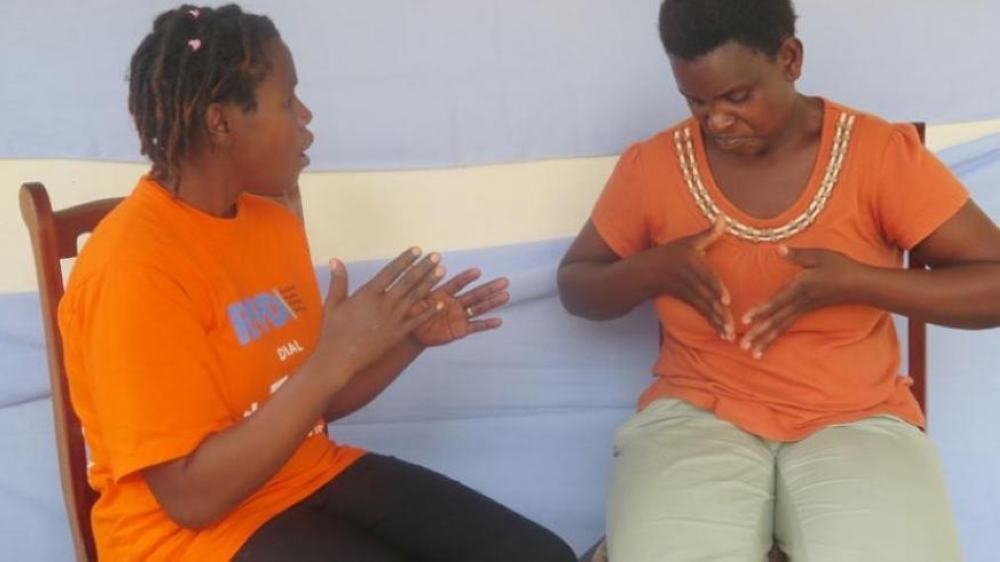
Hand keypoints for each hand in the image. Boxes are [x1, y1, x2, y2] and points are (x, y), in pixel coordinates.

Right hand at [314, 248, 444, 377]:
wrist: (339, 358)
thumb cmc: (333, 330)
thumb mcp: (333, 303)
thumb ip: (338, 280)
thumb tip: (335, 259)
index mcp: (368, 293)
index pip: (390, 271)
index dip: (405, 260)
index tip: (417, 249)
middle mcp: (384, 303)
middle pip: (408, 281)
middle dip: (424, 267)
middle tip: (437, 256)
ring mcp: (393, 319)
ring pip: (415, 297)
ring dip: (429, 283)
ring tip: (442, 271)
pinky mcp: (398, 334)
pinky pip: (417, 320)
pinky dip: (429, 312)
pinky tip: (440, 303)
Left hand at [410, 268, 509, 346]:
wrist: (412, 333)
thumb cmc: (412, 313)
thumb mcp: (413, 297)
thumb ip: (415, 282)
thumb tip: (409, 263)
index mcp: (445, 293)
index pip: (458, 283)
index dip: (467, 278)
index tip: (477, 271)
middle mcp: (455, 303)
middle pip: (475, 294)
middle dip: (489, 288)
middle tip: (505, 281)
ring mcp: (460, 316)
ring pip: (479, 308)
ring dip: (493, 302)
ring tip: (506, 295)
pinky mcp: (461, 330)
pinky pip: (476, 327)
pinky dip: (487, 324)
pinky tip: (499, 321)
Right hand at [651, 216, 733, 339]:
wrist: (643, 273)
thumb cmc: (669, 253)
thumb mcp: (687, 241)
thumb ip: (708, 233)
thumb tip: (723, 216)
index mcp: (691, 265)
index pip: (705, 277)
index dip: (716, 288)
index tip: (727, 300)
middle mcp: (688, 280)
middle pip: (706, 298)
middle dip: (720, 312)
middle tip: (733, 327)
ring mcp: (686, 292)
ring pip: (704, 309)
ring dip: (717, 322)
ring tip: (730, 335)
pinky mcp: (686, 300)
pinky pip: (700, 313)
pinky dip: (712, 322)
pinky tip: (723, 332)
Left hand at [740, 245, 865, 357]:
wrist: (861, 285)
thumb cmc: (840, 267)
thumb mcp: (820, 255)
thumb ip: (797, 255)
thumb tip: (778, 249)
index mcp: (801, 287)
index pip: (778, 300)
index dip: (761, 310)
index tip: (745, 320)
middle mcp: (801, 301)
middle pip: (777, 319)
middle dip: (759, 333)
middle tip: (742, 346)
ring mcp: (804, 309)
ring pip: (781, 326)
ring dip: (765, 340)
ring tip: (751, 353)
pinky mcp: (807, 312)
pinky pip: (788, 325)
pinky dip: (775, 336)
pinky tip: (765, 345)